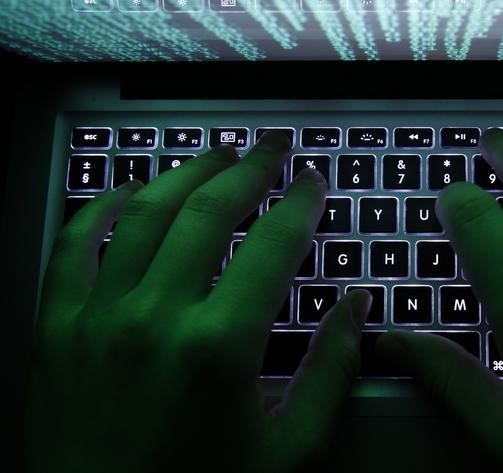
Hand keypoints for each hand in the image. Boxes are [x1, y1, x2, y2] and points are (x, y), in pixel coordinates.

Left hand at [24, 133, 371, 472]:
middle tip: (273, 147)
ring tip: (217, 154)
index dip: (301, 204)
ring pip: (146, 212)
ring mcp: (99, 318)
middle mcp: (157, 319)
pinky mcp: (58, 329)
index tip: (313, 184)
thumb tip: (356, 308)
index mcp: (220, 348)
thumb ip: (331, 373)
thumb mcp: (289, 452)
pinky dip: (103, 207)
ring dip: (187, 172)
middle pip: (212, 210)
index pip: (275, 245)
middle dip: (251, 168)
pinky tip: (131, 190)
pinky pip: (73, 244)